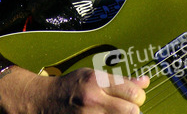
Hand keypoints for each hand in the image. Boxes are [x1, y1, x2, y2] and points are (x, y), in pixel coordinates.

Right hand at [0, 65, 148, 112]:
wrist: (41, 102)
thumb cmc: (69, 87)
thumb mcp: (92, 76)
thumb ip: (120, 80)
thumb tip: (145, 81)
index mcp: (96, 81)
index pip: (133, 92)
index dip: (138, 96)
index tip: (134, 96)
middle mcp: (93, 100)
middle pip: (132, 112)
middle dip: (133, 111)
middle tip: (126, 109)